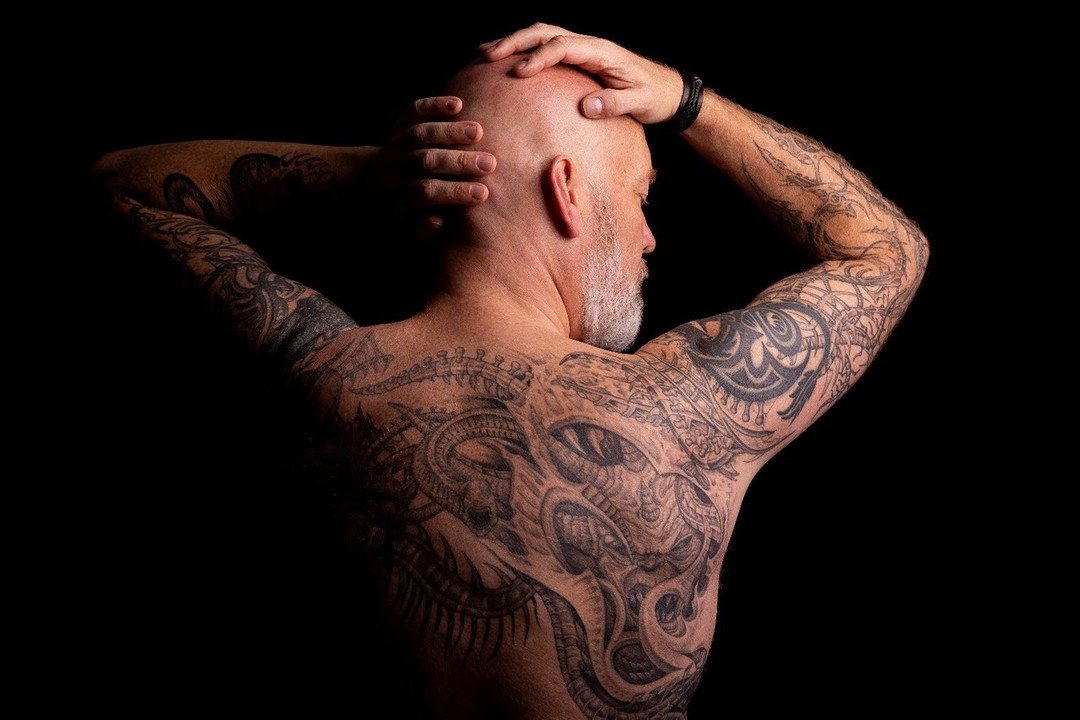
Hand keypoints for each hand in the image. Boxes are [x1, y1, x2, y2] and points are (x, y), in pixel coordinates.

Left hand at [375, 95, 495, 238]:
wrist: (371, 183)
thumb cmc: (400, 211)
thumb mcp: (405, 229)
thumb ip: (420, 231)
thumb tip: (438, 221)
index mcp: (393, 194)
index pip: (424, 192)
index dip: (454, 192)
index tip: (483, 194)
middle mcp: (391, 166)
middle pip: (423, 160)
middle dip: (457, 162)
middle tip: (489, 164)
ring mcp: (394, 143)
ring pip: (419, 133)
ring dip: (450, 132)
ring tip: (479, 132)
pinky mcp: (399, 125)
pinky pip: (414, 110)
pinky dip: (434, 105)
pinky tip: (458, 105)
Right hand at [478, 23, 682, 124]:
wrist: (666, 90)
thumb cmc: (654, 96)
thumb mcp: (639, 103)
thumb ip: (614, 103)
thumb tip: (586, 107)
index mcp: (601, 52)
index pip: (563, 47)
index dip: (539, 58)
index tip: (518, 72)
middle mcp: (589, 45)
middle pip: (545, 34)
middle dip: (514, 42)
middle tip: (487, 55)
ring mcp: (583, 50)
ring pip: (542, 37)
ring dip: (514, 43)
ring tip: (485, 54)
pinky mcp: (579, 59)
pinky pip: (547, 49)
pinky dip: (524, 52)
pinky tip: (506, 62)